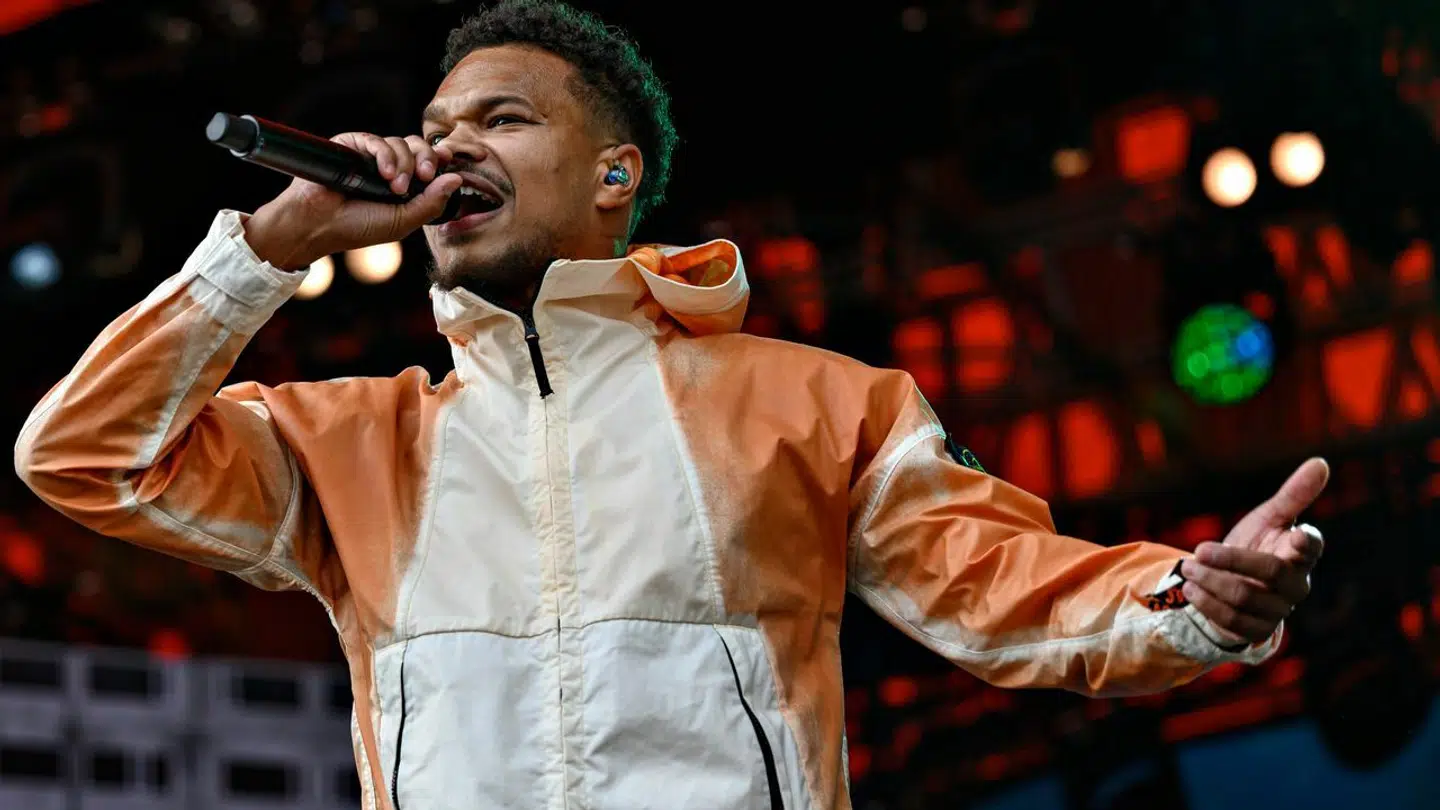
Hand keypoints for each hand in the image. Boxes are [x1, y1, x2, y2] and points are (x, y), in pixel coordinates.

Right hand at [243, 133, 463, 269]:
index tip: (448, 160)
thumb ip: (431, 202)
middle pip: (418, 147)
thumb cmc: (358, 227)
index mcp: (404, 184)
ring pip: (401, 143)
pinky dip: (386, 155)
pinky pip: (376, 140)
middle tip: (425, 176)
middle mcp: (389, 167)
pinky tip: (386, 174)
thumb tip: (456, 178)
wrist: (318, 225)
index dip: (439, 158)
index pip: (428, 163)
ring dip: (404, 164)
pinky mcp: (351, 146)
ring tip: (395, 187)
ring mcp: (370, 156)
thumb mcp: (403, 221)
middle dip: (427, 159)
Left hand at [1181, 457, 1328, 646]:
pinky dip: (1207, 603)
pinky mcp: (1255, 630)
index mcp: (1302, 554)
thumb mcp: (1270, 518)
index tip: (1296, 533)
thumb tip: (1321, 461)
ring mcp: (1278, 610)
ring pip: (1246, 598)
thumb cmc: (1258, 545)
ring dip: (1211, 581)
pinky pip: (1232, 621)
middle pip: (1271, 572)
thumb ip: (1294, 495)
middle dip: (1231, 560)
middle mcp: (1296, 585)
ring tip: (1188, 568)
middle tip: (1199, 549)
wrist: (1232, 582)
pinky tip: (1191, 589)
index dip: (1306, 541)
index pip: (1312, 547)